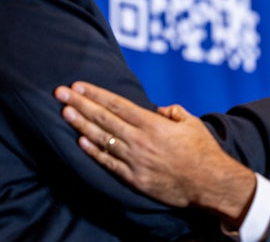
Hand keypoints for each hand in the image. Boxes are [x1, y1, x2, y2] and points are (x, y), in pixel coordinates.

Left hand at [55, 83, 255, 226]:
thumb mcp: (191, 122)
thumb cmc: (203, 151)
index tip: (78, 86)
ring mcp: (135, 160)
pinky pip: (109, 163)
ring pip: (102, 139)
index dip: (95, 94)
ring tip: (64, 113)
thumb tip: (157, 109)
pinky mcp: (135, 179)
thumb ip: (172, 111)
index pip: (117, 104)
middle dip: (79, 104)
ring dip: (81, 125)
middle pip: (103, 119)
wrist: (210, 183)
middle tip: (59, 93)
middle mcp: (140, 140)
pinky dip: (93, 152)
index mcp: (153, 124)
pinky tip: (80, 141)